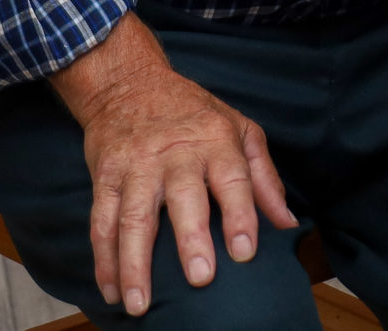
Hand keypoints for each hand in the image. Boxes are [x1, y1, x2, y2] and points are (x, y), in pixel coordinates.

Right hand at [49, 14, 296, 317]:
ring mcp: (136, 166)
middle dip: (192, 239)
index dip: (242, 215)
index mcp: (216, 140)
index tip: (245, 252)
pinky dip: (103, 259)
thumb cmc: (193, 113)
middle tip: (201, 279)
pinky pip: (101, 221)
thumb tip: (287, 223)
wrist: (129, 83)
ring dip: (134, 264)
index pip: (234, 178)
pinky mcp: (105, 176)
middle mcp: (175, 153)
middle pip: (184, 199)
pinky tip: (110, 290)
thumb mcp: (239, 129)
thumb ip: (264, 177)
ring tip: (138, 304)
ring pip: (133, 218)